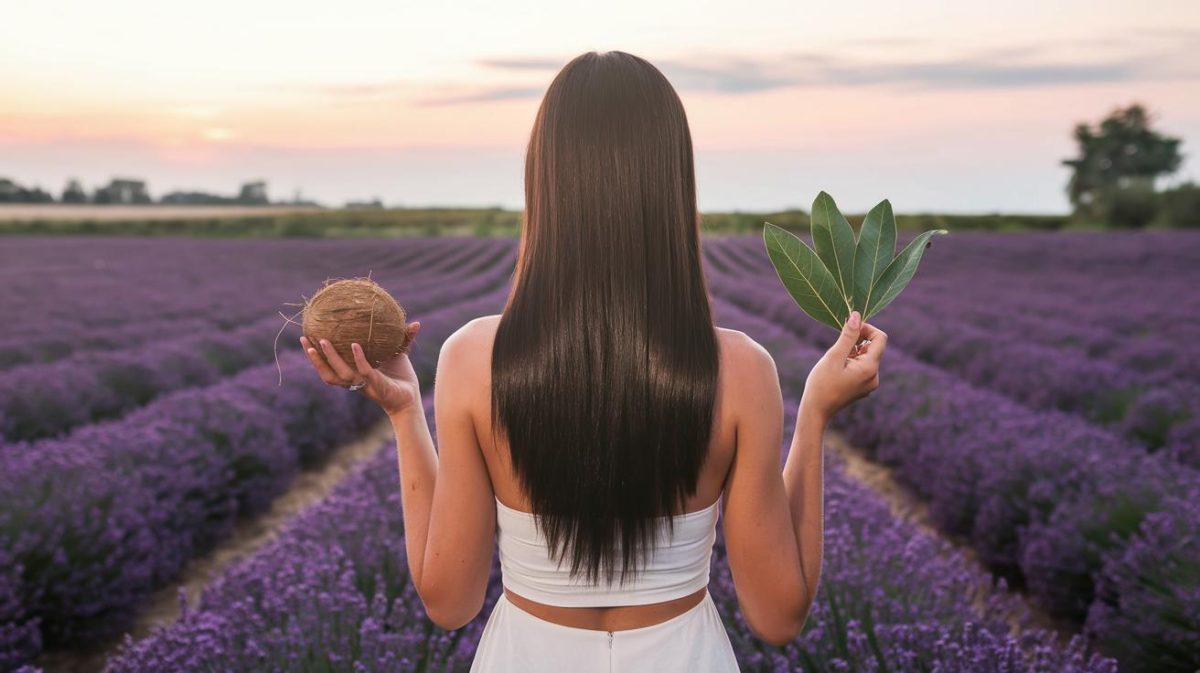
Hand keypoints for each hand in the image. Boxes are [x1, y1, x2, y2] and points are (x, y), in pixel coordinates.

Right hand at [299, 321, 422, 416]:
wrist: (411, 398)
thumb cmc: (401, 378)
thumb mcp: (399, 355)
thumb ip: (403, 339)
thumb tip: (416, 323)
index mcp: (353, 375)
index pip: (328, 368)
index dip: (315, 357)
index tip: (306, 339)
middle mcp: (354, 381)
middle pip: (327, 373)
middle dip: (314, 358)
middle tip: (305, 339)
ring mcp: (364, 384)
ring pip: (340, 373)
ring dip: (330, 358)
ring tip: (323, 341)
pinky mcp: (377, 385)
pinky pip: (364, 371)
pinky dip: (358, 359)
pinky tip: (355, 345)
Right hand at [800, 311, 886, 420]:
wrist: (815, 411)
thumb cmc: (821, 384)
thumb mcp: (834, 356)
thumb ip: (848, 336)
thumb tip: (857, 316)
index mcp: (870, 368)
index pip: (880, 338)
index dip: (866, 328)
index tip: (849, 328)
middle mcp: (874, 377)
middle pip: (873, 347)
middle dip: (857, 341)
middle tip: (838, 345)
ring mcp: (869, 384)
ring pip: (866, 357)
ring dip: (852, 351)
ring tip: (835, 361)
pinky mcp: (862, 388)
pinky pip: (862, 367)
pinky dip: (851, 362)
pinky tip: (836, 369)